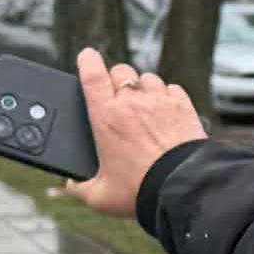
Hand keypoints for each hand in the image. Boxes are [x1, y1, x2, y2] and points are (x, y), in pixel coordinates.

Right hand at [69, 47, 206, 216]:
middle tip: (116, 94)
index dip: (87, 60)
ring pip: (147, 78)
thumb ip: (79, 188)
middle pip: (120, 70)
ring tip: (142, 107)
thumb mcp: (100, 197)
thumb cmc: (139, 191)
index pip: (92, 74)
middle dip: (115, 78)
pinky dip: (166, 96)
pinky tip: (165, 112)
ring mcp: (159, 101)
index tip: (86, 56)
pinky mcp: (182, 106)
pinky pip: (172, 89)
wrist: (180, 189)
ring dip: (142, 88)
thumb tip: (70, 184)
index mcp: (106, 117)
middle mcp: (132, 102)